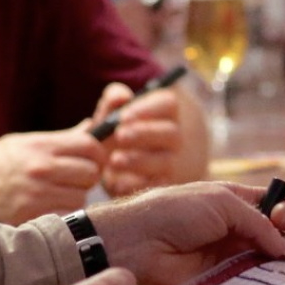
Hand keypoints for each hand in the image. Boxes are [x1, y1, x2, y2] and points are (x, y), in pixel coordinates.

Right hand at [0, 126, 106, 237]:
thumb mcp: (22, 143)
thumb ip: (59, 139)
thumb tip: (92, 128)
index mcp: (40, 145)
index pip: (90, 145)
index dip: (97, 155)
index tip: (91, 161)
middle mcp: (41, 167)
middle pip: (91, 173)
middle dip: (86, 179)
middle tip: (72, 182)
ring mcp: (36, 194)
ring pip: (81, 197)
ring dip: (73, 199)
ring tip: (55, 196)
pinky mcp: (30, 216)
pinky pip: (64, 216)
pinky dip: (60, 215)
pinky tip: (46, 209)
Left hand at [90, 182, 284, 284]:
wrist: (138, 242)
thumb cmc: (177, 211)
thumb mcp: (223, 203)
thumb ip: (259, 224)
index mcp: (235, 199)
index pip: (272, 205)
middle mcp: (234, 226)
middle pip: (272, 233)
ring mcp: (227, 254)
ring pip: (263, 260)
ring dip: (278, 264)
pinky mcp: (219, 279)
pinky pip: (246, 282)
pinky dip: (262, 284)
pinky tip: (276, 284)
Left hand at [91, 82, 206, 194]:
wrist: (118, 169)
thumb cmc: (115, 135)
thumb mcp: (111, 116)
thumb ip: (113, 102)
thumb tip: (120, 97)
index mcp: (164, 114)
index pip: (168, 104)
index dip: (148, 109)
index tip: (123, 116)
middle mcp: (173, 138)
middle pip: (171, 133)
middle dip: (145, 134)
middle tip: (119, 136)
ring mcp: (171, 163)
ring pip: (165, 162)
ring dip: (139, 160)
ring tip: (114, 160)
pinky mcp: (161, 187)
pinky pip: (156, 187)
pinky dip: (135, 185)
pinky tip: (117, 182)